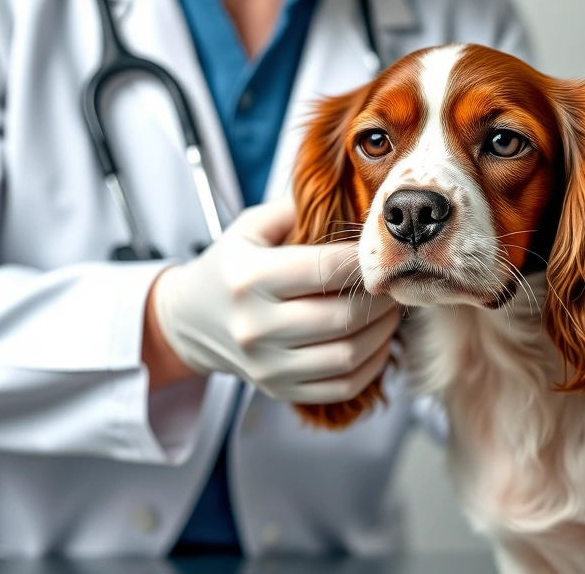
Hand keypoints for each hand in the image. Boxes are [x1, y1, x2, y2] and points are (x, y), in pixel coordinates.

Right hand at [149, 197, 399, 402]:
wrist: (189, 319)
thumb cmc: (230, 266)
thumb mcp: (251, 227)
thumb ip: (296, 209)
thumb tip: (350, 195)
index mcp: (248, 277)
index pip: (326, 269)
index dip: (364, 261)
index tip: (381, 253)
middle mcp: (255, 326)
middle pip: (342, 317)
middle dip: (380, 299)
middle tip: (394, 284)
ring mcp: (266, 364)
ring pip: (347, 355)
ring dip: (382, 334)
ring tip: (389, 311)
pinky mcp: (277, 388)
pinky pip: (341, 386)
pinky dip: (371, 366)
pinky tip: (377, 343)